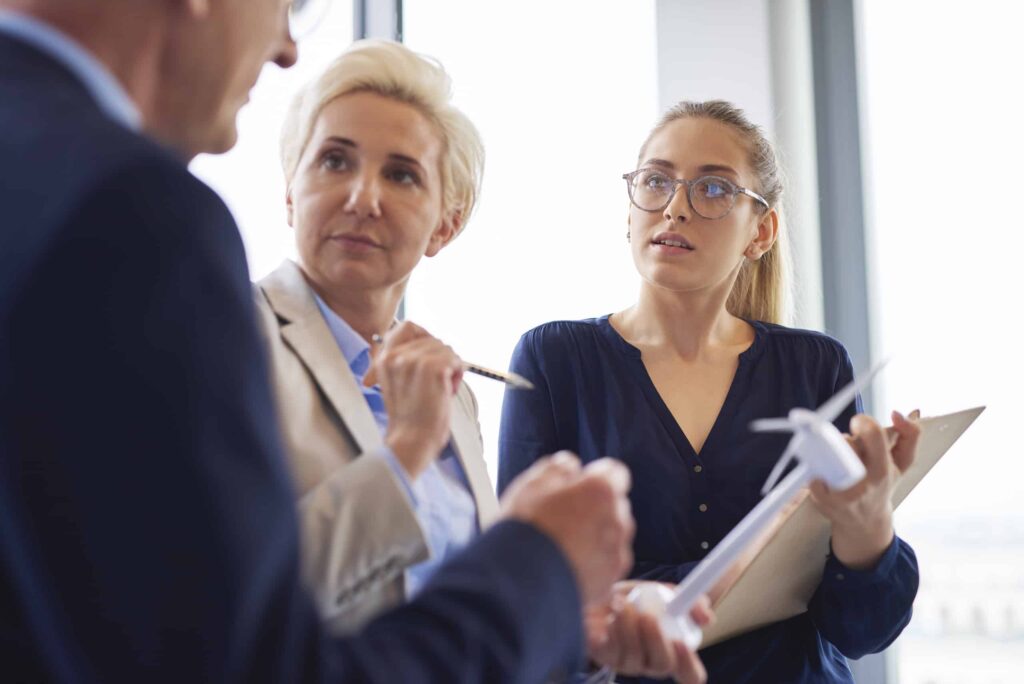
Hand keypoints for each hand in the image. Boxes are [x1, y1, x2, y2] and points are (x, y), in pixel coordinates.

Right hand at [373, 321, 463, 479]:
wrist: (412, 440)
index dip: (424, 337)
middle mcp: (397, 356)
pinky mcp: (433, 369)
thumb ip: (404, 361)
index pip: (408, 326)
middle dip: (441, 359)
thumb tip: (427, 343)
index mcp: (384, 358)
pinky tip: (448, 391)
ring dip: (450, 368)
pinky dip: (458, 374)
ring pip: (446, 349)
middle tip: (438, 383)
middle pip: (432, 339)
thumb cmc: (409, 418)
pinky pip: (456, 360)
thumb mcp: (396, 383)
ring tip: (441, 389)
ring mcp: (415, 361)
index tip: (430, 357)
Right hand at [499, 453, 634, 606]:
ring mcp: (617, 552)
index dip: (596, 476)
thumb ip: (558, 467)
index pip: (615, 472)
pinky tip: (567, 566)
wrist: (521, 582)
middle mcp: (617, 519)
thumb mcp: (532, 483)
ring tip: (562, 546)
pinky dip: (593, 564)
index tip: (579, 484)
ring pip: (613, 536)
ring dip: (596, 536)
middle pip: (614, 506)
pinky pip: (607, 565)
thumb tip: (571, 464)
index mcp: (600, 489)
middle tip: (563, 517)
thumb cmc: (525, 528)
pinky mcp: (610, 580)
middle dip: (595, 508)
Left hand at [586, 581, 711, 682]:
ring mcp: (627, 663)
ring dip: (630, 625)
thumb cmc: (635, 598)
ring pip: (635, 656)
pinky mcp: (605, 657)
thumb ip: (688, 601)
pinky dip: (614, 627)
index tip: (682, 643)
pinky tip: (611, 612)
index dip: (690, 664)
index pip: (690, 674)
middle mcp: (651, 662)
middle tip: (648, 615)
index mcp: (672, 651)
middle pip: (663, 665)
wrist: (597, 591)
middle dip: (657, 639)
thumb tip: (707, 618)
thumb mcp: (663, 593)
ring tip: (621, 603)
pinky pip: (613, 650)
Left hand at [810, 410, 921, 568]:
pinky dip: (815, 466)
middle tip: (849, 448)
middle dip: (847, 439)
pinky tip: (824, 472)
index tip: (859, 424)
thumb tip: (900, 413)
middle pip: (846, 441)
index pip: (872, 434)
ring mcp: (840, 492)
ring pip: (828, 452)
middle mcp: (863, 483)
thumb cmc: (882, 485)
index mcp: (884, 470)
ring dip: (830, 450)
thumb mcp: (903, 463)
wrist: (864, 522)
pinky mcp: (821, 499)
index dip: (864, 422)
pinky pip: (811, 470)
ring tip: (838, 460)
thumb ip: (911, 434)